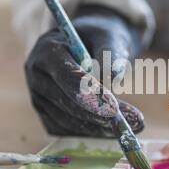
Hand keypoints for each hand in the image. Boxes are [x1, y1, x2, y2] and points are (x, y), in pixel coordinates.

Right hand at [25, 6, 143, 136]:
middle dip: (98, 114)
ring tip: (130, 127)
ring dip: (98, 127)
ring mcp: (39, 97)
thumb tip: (111, 79)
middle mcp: (37, 75)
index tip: (115, 108)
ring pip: (67, 120)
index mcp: (47, 50)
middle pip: (65, 101)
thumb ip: (111, 54)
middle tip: (131, 122)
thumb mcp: (109, 37)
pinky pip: (68, 130)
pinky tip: (113, 130)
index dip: (89, 93)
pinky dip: (91, 132)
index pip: (65, 75)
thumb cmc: (100, 38)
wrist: (91, 46)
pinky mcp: (46, 114)